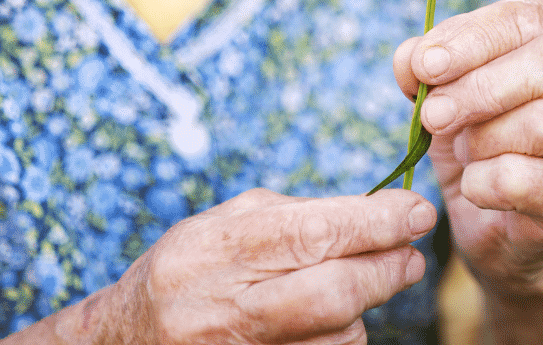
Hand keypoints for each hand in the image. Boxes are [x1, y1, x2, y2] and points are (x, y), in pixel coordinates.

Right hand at [95, 189, 435, 343]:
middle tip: (412, 256)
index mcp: (217, 249)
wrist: (124, 342)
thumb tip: (374, 210)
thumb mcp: (226, 223)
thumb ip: (294, 214)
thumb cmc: (189, 269)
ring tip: (357, 288)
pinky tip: (330, 323)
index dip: (377, 221)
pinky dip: (340, 340)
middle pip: (333, 292)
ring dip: (363, 311)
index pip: (314, 232)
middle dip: (388, 270)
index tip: (418, 212)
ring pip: (337, 337)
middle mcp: (222, 308)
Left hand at [393, 0, 542, 296]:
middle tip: (434, 114)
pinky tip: (476, 185)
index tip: (426, 65)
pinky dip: (486, 184)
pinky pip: (531, 183)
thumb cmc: (482, 130)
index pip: (531, 18)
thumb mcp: (450, 86)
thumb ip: (428, 62)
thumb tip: (411, 59)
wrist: (503, 217)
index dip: (474, 39)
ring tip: (465, 150)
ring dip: (483, 141)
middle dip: (484, 88)